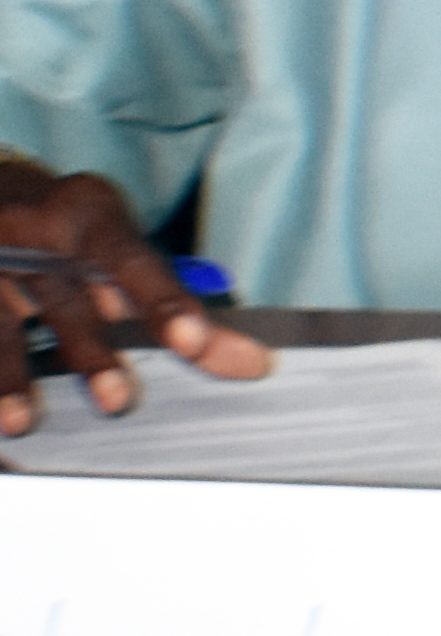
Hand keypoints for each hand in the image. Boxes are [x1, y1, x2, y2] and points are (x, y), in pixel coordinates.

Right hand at [0, 156, 268, 435]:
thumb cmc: (66, 222)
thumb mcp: (108, 234)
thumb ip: (156, 288)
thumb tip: (225, 347)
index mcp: (91, 213)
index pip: (134, 260)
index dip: (164, 302)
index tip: (194, 343)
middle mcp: (36, 232)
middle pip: (70, 299)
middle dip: (94, 353)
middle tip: (119, 402)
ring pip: (5, 324)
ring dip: (15, 376)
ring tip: (23, 422)